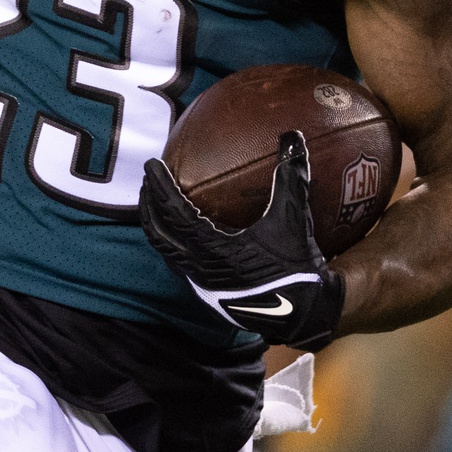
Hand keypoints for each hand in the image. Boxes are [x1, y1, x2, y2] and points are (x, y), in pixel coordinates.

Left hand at [139, 130, 344, 349]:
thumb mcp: (294, 219)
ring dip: (155, 224)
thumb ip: (291, 177)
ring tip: (154, 202)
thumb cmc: (297, 267)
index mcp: (214, 250)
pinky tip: (176, 232)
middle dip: (148, 203)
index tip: (152, 165)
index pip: (174, 213)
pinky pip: (176, 263)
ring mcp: (200, 284)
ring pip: (164, 251)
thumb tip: (292, 137)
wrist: (304, 314)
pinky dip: (168, 242)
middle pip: (158, 232)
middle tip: (147, 179)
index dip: (160, 187)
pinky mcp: (206, 293)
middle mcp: (200, 269)